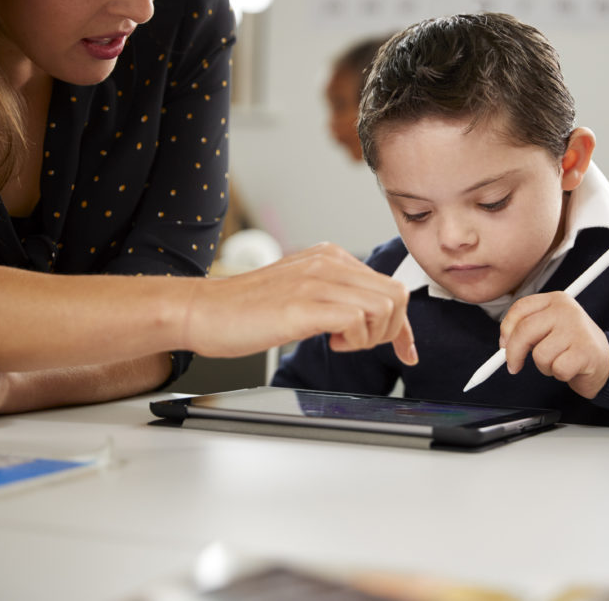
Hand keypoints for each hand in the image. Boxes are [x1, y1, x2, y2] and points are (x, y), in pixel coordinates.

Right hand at [183, 243, 416, 364]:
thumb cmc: (245, 310)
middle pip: (396, 295)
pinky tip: (328, 342)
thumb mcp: (301, 293)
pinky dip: (354, 340)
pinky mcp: (304, 304)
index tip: (406, 351)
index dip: (403, 326)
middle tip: (357, 344)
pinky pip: (358, 319)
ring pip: (384, 306)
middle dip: (390, 331)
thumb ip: (334, 296)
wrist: (202, 311)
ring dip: (371, 336)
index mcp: (330, 257)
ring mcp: (317, 280)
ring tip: (339, 342)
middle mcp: (329, 262)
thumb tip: (368, 320)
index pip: (389, 287)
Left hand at [499, 292, 608, 398]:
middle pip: (524, 331)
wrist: (607, 362)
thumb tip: (504, 342)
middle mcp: (566, 310)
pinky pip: (557, 369)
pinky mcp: (585, 350)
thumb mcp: (550, 328)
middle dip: (514, 353)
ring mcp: (577, 329)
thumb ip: (527, 329)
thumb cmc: (573, 346)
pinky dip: (560, 374)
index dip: (506, 329)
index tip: (504, 344)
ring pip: (540, 354)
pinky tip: (571, 368)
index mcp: (556, 300)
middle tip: (514, 366)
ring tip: (558, 361)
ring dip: (544, 366)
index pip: (520, 308)